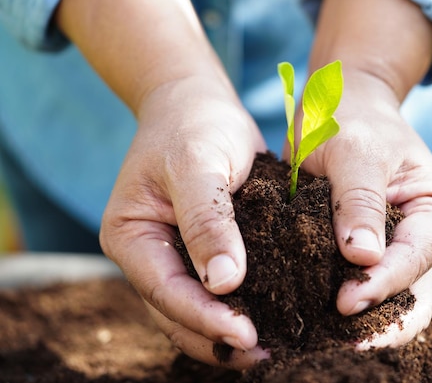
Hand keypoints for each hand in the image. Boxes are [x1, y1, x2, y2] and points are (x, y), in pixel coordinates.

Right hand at [100, 80, 268, 367]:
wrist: (198, 104)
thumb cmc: (193, 125)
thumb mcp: (198, 163)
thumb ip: (207, 220)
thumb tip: (223, 284)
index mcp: (131, 235)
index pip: (165, 290)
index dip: (204, 317)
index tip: (246, 335)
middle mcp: (148, 254)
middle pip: (176, 311)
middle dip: (217, 337)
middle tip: (265, 354)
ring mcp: (173, 255)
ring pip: (196, 308)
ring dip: (228, 331)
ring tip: (272, 349)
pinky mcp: (201, 251)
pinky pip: (217, 289)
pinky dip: (241, 306)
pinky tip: (272, 317)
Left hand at [294, 73, 431, 346]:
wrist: (341, 106)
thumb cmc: (352, 118)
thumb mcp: (355, 149)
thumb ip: (359, 199)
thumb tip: (362, 258)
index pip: (415, 259)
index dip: (382, 286)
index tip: (343, 304)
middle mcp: (424, 239)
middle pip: (412, 298)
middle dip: (378, 325)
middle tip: (336, 347)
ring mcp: (396, 251)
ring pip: (388, 303)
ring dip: (361, 326)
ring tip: (322, 345)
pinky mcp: (366, 256)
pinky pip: (359, 288)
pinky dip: (342, 308)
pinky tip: (314, 324)